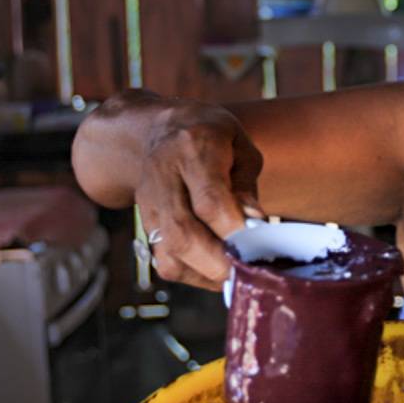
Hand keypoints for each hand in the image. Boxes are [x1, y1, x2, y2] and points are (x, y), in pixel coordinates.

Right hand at [132, 105, 263, 290]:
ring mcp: (149, 203)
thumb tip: (253, 225)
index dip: (234, 232)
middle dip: (219, 263)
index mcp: (193, 148)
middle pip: (183, 234)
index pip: (210, 201)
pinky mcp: (144, 224)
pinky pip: (165, 262)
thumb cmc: (208, 136)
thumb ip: (246, 187)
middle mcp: (164, 176)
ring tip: (234, 272)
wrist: (157, 129)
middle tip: (249, 273)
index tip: (258, 247)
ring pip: (169, 254)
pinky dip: (193, 274)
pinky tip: (214, 268)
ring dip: (206, 273)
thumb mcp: (240, 147)